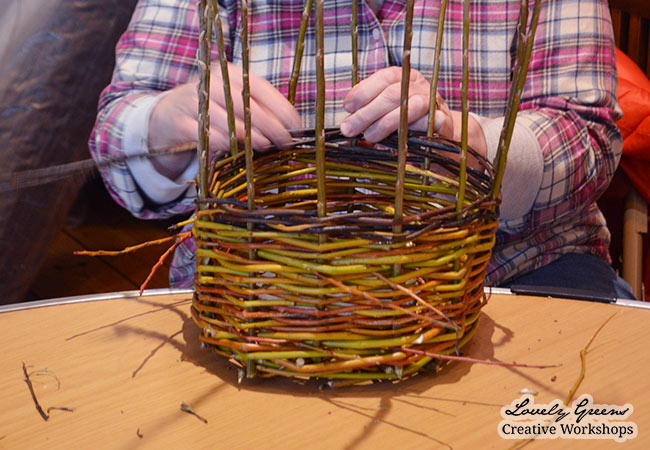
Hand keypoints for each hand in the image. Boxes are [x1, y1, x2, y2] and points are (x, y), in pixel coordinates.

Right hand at [148, 62, 300, 179]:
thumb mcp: (236, 101)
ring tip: (265, 146)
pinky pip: (208, 134)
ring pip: (228, 120)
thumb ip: (259, 109)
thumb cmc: (215, 108)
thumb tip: (289, 127)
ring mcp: (194, 100)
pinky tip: (236, 149)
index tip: (296, 126)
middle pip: (246, 104)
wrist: (172, 113)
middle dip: (269, 125)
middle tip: (283, 141)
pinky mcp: (181, 120)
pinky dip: (225, 143)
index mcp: (230, 73)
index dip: (280, 108)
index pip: (259, 88)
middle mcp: (212, 82)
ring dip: (250, 136)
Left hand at [340, 67, 485, 157]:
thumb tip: (347, 125)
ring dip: (385, 122)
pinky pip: (428, 124)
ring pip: (409, 106)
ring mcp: (435, 103)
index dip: (364, 91)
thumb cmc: (409, 126)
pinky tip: (397, 142)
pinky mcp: (445, 122)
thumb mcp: (388, 115)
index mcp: (405, 78)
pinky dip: (411, 132)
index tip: (347, 107)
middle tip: (349, 129)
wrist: (444, 140)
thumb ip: (370, 115)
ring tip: (369, 137)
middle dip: (367, 112)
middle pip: (392, 93)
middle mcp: (421, 86)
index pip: (384, 78)